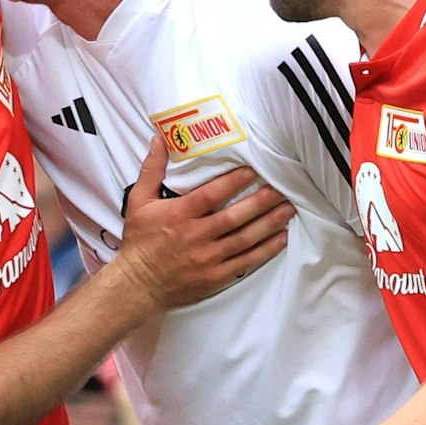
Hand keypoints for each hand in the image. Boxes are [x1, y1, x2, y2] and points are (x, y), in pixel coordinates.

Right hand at [112, 138, 292, 307]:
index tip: (253, 170)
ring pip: (245, 239)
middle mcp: (196, 236)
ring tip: (288, 209)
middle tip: (281, 189)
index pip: (211, 195)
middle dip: (261, 202)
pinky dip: (266, 250)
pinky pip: (246, 262)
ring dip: (269, 223)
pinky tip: (281, 238)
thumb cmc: (139, 241)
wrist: (137, 285)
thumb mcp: (138, 202)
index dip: (234, 182)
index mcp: (179, 216)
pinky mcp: (216, 277)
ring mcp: (208, 259)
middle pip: (235, 217)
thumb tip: (159, 139)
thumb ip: (151, 170)